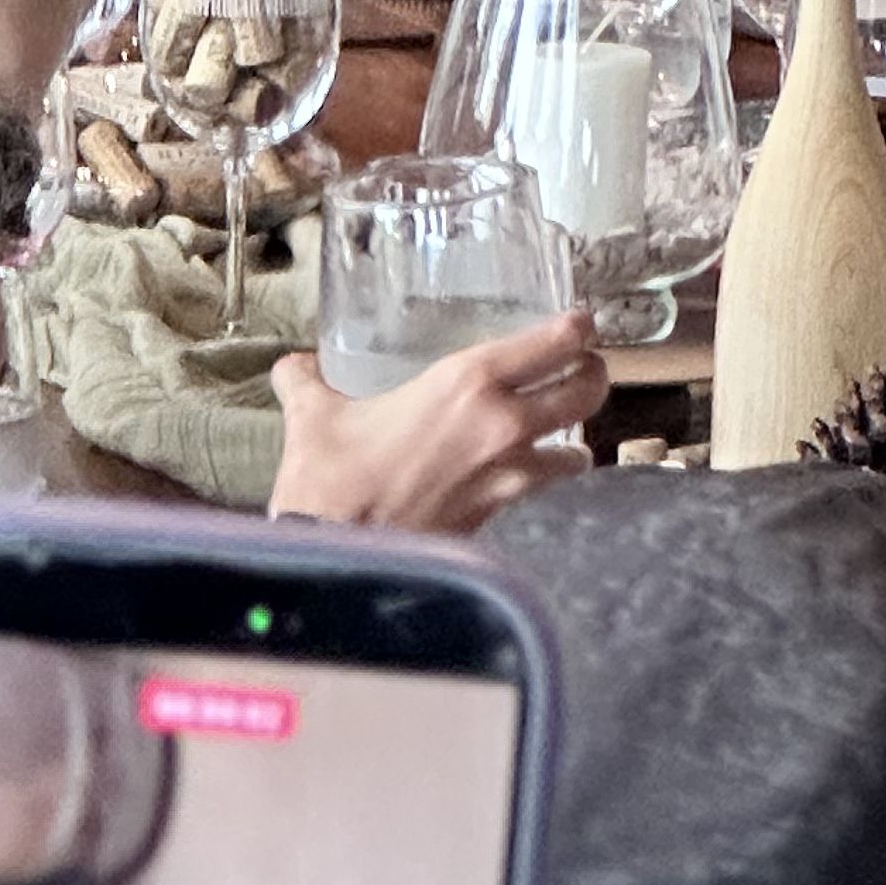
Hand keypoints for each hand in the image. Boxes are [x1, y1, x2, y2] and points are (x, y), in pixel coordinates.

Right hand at [265, 315, 607, 532]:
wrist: (336, 563)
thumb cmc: (330, 485)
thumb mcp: (315, 418)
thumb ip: (307, 382)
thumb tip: (292, 366)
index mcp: (467, 383)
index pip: (554, 341)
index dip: (578, 327)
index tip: (579, 321)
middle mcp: (501, 424)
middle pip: (588, 389)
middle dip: (593, 375)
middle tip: (582, 367)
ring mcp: (507, 477)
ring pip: (578, 450)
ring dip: (578, 438)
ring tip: (562, 429)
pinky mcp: (500, 519)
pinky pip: (546, 494)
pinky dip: (550, 484)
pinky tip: (533, 478)